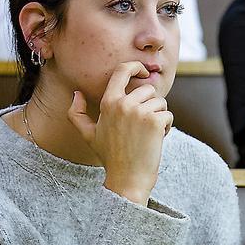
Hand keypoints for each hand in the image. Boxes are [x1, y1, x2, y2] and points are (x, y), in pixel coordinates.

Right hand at [67, 61, 172, 205]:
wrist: (127, 179)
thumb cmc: (110, 157)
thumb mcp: (88, 135)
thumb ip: (76, 114)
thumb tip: (76, 94)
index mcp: (108, 102)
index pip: (122, 71)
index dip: (135, 66)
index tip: (143, 71)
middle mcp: (123, 104)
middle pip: (148, 90)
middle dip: (151, 105)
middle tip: (143, 126)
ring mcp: (139, 112)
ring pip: (161, 103)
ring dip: (159, 117)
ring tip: (148, 134)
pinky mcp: (155, 122)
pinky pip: (168, 115)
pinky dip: (167, 127)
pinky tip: (156, 140)